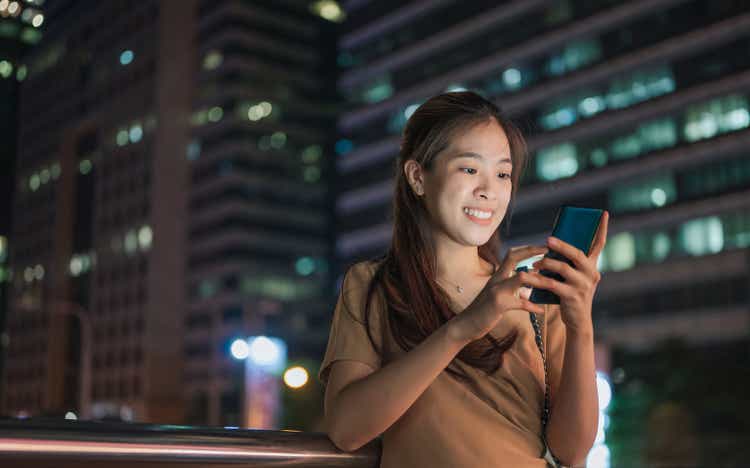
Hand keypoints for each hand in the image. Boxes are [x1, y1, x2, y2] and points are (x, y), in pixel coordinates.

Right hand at [448, 245, 548, 344]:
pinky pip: (520, 303)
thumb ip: (512, 287)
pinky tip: (541, 311)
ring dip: (538, 279)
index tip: (543, 248)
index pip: (511, 255)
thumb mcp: (497, 295)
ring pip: (521, 278)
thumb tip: (530, 280)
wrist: (466, 325)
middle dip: (531, 252)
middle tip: (548, 253)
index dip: (527, 249)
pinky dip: (532, 306)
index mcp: (497, 276)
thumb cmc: (484, 311)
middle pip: (513, 258)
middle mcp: (496, 280)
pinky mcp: (498, 304)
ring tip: (553, 283)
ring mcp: (496, 291)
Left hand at [526, 211, 609, 334]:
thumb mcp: (573, 276)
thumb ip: (568, 262)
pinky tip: (529, 277)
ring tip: (534, 263)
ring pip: (563, 268)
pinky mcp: (573, 296)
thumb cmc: (571, 294)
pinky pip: (552, 284)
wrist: (577, 320)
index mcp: (592, 266)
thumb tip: (551, 243)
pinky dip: (539, 280)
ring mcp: (583, 286)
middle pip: (577, 254)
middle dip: (562, 245)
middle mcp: (592, 274)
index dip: (602, 228)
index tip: (603, 213)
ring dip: (546, 263)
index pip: (599, 244)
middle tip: (547, 239)